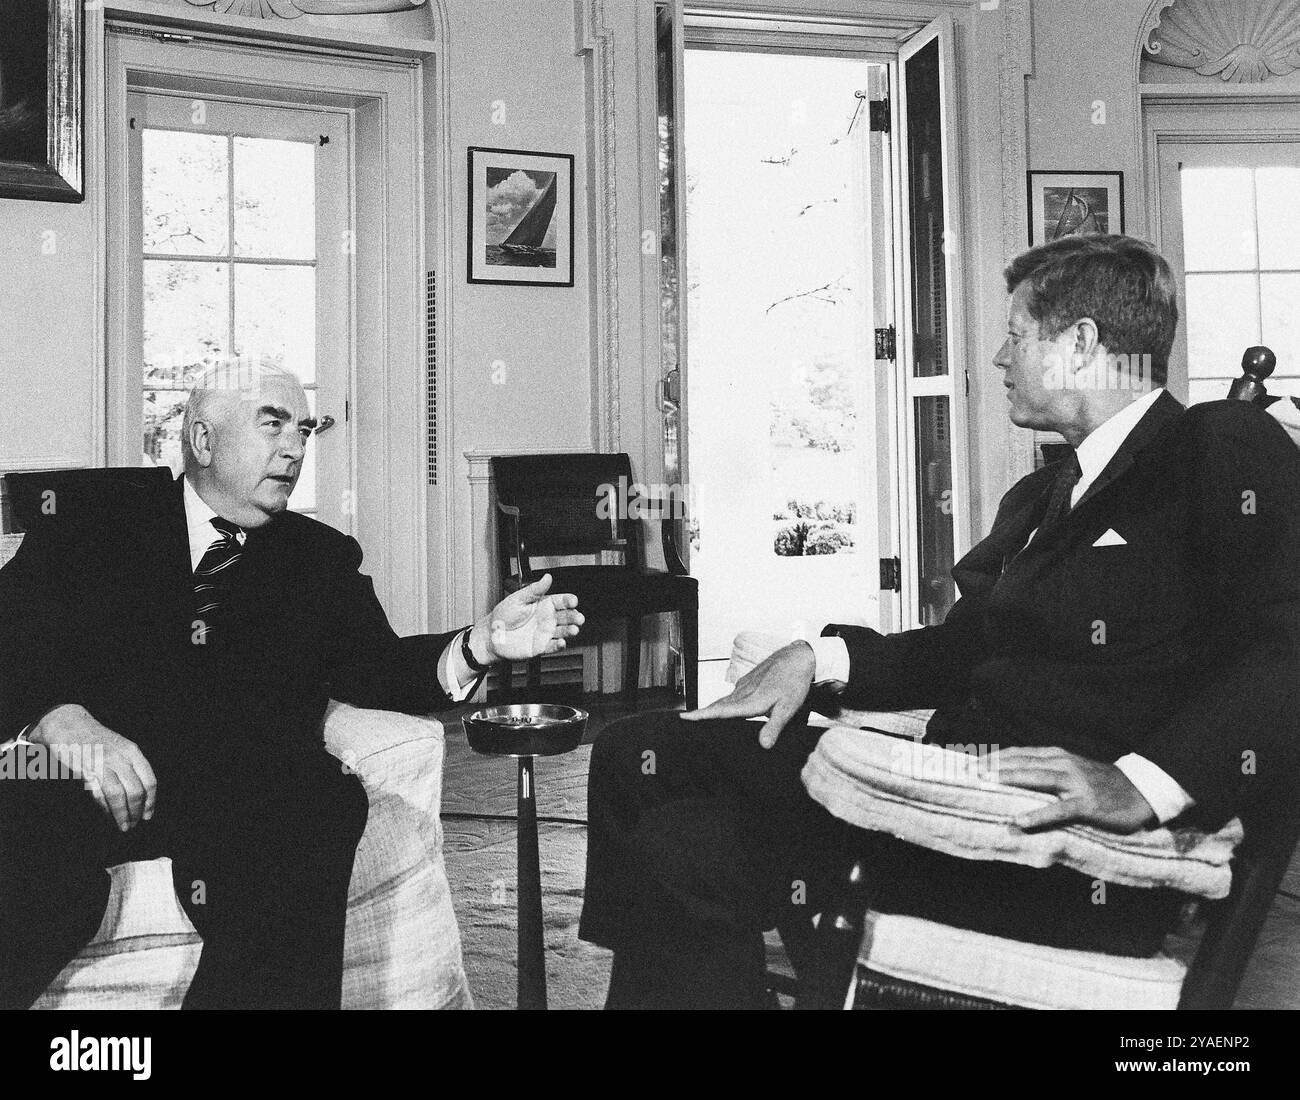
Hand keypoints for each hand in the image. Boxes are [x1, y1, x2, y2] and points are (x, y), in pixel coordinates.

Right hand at [29, 704, 156, 831]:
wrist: (68, 724)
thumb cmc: (95, 740)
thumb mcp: (120, 748)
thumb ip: (130, 767)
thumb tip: (140, 794)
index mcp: (133, 752)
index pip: (149, 780)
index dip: (151, 801)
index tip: (148, 815)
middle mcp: (121, 757)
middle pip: (136, 790)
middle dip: (137, 811)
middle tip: (134, 824)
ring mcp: (103, 763)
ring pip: (119, 795)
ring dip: (122, 814)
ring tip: (123, 826)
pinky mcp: (85, 769)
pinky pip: (99, 793)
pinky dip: (105, 807)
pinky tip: (108, 815)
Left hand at [475, 573, 582, 661]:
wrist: (492, 635)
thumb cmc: (503, 615)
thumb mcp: (518, 598)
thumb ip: (534, 589)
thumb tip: (547, 577)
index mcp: (544, 604)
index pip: (561, 601)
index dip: (569, 600)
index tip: (573, 601)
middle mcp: (547, 618)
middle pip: (567, 617)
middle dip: (575, 617)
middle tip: (579, 618)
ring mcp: (545, 633)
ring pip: (563, 631)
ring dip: (570, 631)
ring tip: (574, 630)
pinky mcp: (541, 646)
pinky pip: (553, 646)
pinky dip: (559, 645)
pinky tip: (562, 642)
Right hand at [682, 641, 814, 748]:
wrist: (797, 657)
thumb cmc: (794, 681)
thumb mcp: (788, 707)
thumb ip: (774, 726)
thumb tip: (764, 745)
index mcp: (751, 700)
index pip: (722, 710)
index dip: (703, 714)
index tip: (685, 716)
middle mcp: (743, 692)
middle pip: (717, 705)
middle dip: (701, 713)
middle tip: (685, 719)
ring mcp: (744, 685)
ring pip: (723, 700)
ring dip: (711, 709)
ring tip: (698, 718)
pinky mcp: (748, 682)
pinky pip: (731, 695)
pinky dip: (723, 703)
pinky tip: (723, 709)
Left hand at [983, 746, 1156, 832]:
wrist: (1140, 790)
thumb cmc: (1099, 782)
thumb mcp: (1070, 768)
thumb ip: (1046, 769)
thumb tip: (1013, 774)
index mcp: (1057, 756)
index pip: (1019, 753)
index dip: (994, 756)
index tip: (971, 762)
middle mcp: (1063, 765)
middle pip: (1022, 763)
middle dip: (994, 766)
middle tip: (970, 772)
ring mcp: (1075, 784)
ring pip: (1037, 779)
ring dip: (1010, 779)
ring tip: (986, 783)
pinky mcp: (1086, 804)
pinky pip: (1058, 810)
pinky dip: (1038, 815)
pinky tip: (1021, 821)